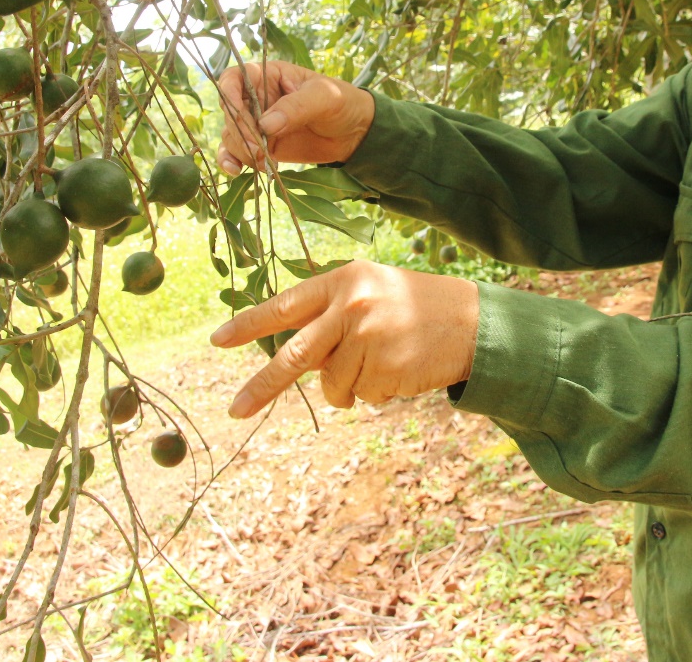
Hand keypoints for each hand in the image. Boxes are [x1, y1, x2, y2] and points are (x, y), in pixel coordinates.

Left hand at [209, 261, 478, 417]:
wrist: (473, 322)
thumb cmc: (415, 307)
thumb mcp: (370, 292)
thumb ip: (330, 316)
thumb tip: (292, 362)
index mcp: (342, 281)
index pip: (285, 305)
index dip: (249, 325)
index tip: (217, 340)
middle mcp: (350, 306)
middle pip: (294, 356)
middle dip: (262, 387)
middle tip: (235, 409)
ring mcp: (368, 337)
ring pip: (333, 385)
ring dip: (349, 388)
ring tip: (380, 365)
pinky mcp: (386, 367)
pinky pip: (362, 396)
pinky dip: (376, 393)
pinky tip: (399, 370)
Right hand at [216, 61, 375, 174]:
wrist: (354, 133)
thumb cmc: (342, 102)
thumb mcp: (324, 97)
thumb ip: (296, 107)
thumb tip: (265, 125)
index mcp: (268, 76)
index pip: (235, 78)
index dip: (229, 93)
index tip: (237, 112)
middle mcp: (257, 99)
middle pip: (230, 112)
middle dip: (240, 130)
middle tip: (258, 147)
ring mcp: (257, 124)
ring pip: (231, 134)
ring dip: (240, 149)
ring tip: (263, 160)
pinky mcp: (261, 146)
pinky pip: (236, 152)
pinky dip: (231, 160)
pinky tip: (236, 170)